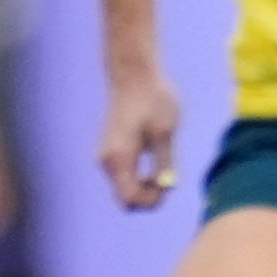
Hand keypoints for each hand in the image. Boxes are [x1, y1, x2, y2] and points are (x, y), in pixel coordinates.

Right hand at [99, 66, 182, 211]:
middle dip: (150, 195)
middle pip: (127, 198)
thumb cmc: (153, 100)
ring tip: (163, 164)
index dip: (152, 200)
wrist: (135, 76)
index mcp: (119, 158)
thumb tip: (168, 186)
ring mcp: (107, 157)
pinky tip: (155, 158)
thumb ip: (165, 162)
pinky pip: (125, 176)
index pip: (131, 199)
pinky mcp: (112, 151)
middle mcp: (107, 161)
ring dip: (145, 185)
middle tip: (168, 175)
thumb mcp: (165, 132)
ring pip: (126, 188)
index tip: (169, 183)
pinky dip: (140, 177)